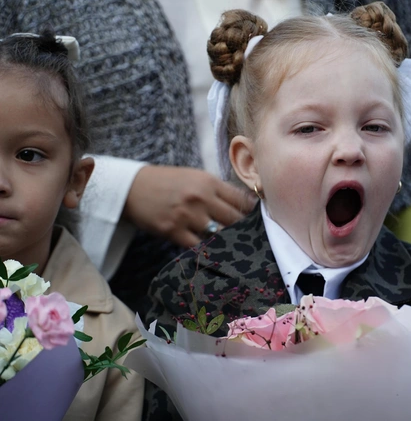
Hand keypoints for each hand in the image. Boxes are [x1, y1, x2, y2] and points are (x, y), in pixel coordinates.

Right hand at [123, 166, 256, 246]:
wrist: (131, 188)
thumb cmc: (166, 182)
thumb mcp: (194, 177)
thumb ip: (217, 190)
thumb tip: (243, 204)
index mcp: (208, 182)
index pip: (241, 199)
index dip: (253, 211)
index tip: (260, 219)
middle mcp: (200, 198)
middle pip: (234, 219)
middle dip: (244, 229)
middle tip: (252, 238)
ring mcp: (187, 216)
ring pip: (219, 234)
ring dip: (227, 241)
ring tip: (236, 248)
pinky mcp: (174, 231)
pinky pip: (199, 246)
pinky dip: (207, 249)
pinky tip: (214, 251)